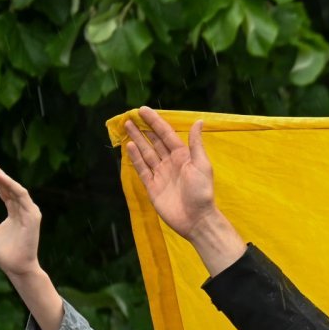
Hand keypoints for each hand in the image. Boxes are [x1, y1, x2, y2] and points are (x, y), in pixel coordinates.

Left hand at [0, 164, 42, 277]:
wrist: (15, 266)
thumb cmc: (2, 253)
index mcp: (15, 212)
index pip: (3, 191)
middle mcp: (24, 209)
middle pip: (9, 187)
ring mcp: (30, 212)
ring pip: (15, 189)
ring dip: (3, 178)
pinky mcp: (33, 217)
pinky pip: (22, 197)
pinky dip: (12, 186)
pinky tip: (1, 178)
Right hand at [125, 107, 217, 239]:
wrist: (196, 219)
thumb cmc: (202, 192)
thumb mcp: (202, 165)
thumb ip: (196, 144)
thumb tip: (199, 121)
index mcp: (183, 156)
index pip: (166, 134)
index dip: (155, 122)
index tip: (142, 110)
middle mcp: (171, 163)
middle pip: (154, 142)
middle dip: (143, 129)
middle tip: (130, 116)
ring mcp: (160, 174)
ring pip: (146, 153)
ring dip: (137, 140)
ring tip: (126, 126)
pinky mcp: (152, 186)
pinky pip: (142, 169)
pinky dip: (135, 158)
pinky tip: (129, 146)